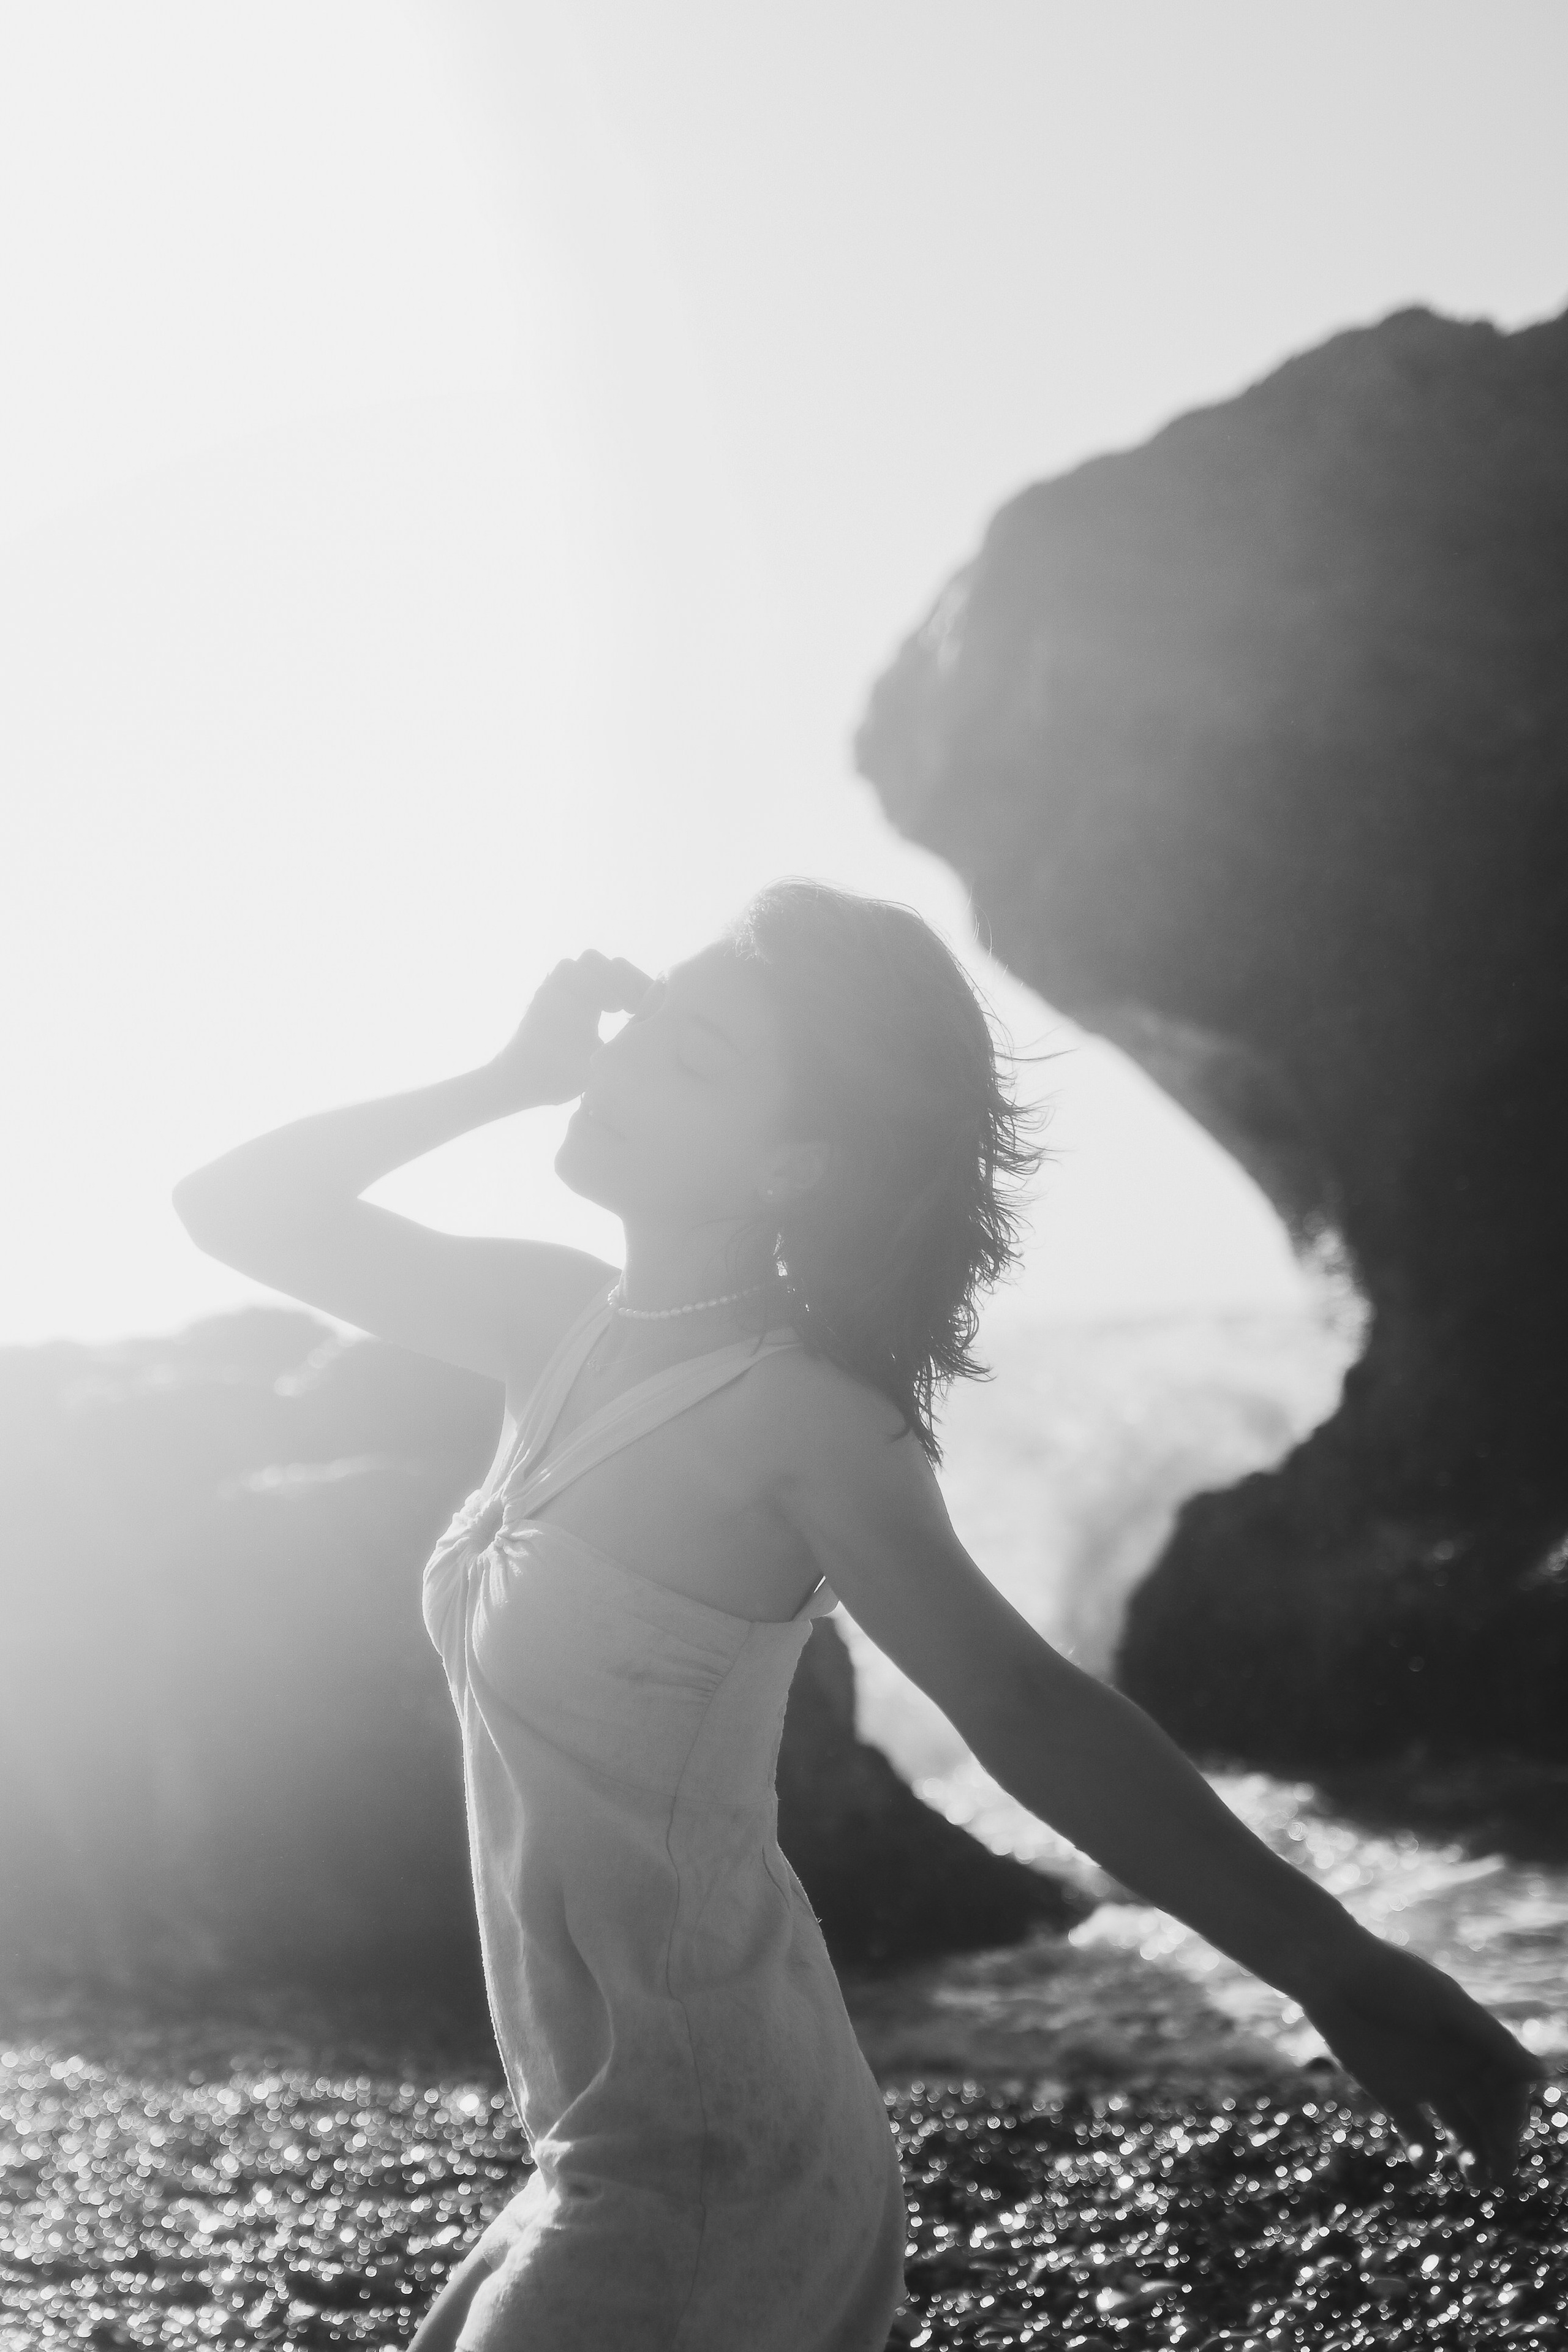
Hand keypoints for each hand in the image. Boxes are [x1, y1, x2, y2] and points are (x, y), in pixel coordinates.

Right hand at [487, 951, 652, 1109]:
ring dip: (611, 978)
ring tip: (621, 1006)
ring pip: (590, 958)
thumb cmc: (563, 1075)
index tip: (658, 1007)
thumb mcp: (604, 1059)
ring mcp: (560, 987)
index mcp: (594, 1001)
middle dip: (631, 979)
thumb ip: (625, 1044)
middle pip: (611, 963)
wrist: (522, 1082)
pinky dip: (591, 983)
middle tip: (642, 1005)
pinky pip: (567, 968)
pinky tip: (606, 1009)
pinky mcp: (545, 990)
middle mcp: (578, 990)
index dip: (642, 986)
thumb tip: (659, 1040)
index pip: (624, 978)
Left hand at [1295, 1924, 1545, 2185]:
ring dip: (1471, 2156)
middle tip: (1500, 2176)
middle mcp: (1456, 2066)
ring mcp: (1426, 2081)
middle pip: (1488, 2116)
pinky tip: (1425, 2160)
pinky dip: (1424, 2150)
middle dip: (1499, 2147)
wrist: (1334, 1974)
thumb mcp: (1446, 2007)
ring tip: (1475, 2180)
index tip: (1507, 2135)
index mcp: (1476, 2043)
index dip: (1513, 2115)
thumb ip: (1492, 2041)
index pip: (1508, 2088)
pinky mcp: (1392, 2093)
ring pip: (1460, 2130)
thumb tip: (1543, 2074)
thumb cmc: (1395, 1980)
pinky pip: (1416, 2131)